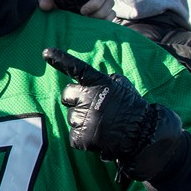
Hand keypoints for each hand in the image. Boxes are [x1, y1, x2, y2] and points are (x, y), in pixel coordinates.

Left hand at [38, 0, 114, 20]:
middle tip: (83, 12)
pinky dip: (104, 20)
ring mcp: (102, 2)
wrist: (69, 23)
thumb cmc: (61, 10)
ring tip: (87, 20)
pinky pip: (112, 15)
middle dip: (95, 2)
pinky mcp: (107, 13)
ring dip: (99, 13)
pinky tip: (94, 24)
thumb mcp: (51, 5)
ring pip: (109, 3)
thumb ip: (46, 1)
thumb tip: (45, 4)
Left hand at [43, 48, 181, 178]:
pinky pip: (74, 136)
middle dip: (75, 101)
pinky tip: (99, 136)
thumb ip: (107, 81)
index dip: (61, 60)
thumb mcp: (124, 88)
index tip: (46, 52)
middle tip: (93, 109)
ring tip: (101, 125)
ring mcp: (85, 117)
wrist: (145, 135)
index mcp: (100, 83)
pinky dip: (83, 139)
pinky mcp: (82, 136)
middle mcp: (89, 98)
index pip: (77, 68)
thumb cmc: (133, 109)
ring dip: (82, 121)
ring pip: (71, 117)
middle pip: (66, 96)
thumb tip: (97, 79)